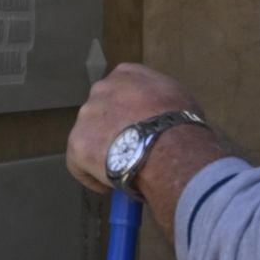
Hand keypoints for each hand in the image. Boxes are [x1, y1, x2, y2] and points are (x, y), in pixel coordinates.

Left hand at [66, 63, 201, 192]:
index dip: (130, 111)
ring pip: (90, 137)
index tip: (139, 127)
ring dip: (104, 151)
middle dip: (114, 129)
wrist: (170, 147)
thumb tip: (162, 116)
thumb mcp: (179, 98)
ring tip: (125, 169)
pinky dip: (92, 176)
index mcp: (126, 74)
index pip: (121, 90)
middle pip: (103, 112)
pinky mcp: (77, 144)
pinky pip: (79, 163)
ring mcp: (86, 116)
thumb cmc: (182, 123)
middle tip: (132, 149)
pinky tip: (110, 185)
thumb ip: (161, 100)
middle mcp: (101, 89)